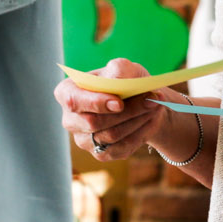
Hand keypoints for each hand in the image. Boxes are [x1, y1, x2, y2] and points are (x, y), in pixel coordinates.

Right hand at [54, 59, 177, 160]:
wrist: (141, 102)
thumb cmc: (126, 81)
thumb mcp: (125, 68)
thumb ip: (119, 69)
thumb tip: (117, 80)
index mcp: (68, 92)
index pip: (73, 101)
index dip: (95, 103)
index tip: (119, 103)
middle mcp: (71, 119)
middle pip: (94, 122)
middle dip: (127, 111)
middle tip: (151, 100)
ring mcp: (84, 139)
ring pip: (111, 135)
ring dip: (138, 120)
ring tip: (154, 106)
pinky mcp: (101, 153)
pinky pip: (121, 148)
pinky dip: (141, 133)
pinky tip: (151, 120)